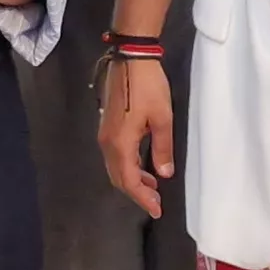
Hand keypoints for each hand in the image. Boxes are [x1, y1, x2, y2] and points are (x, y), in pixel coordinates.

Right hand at [101, 57, 173, 217]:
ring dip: (132, 180)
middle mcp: (108, 143)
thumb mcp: (163, 119)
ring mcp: (105, 134)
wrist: (131, 59)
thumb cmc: (149, 87)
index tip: (157, 210)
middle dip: (137, 193)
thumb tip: (164, 175)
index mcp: (120, 144)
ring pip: (115, 168)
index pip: (129, 181)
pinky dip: (128, 167)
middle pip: (119, 178)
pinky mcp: (107, 126)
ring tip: (152, 188)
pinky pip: (115, 157)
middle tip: (156, 203)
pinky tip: (142, 167)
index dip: (142, 199)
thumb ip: (163, 149)